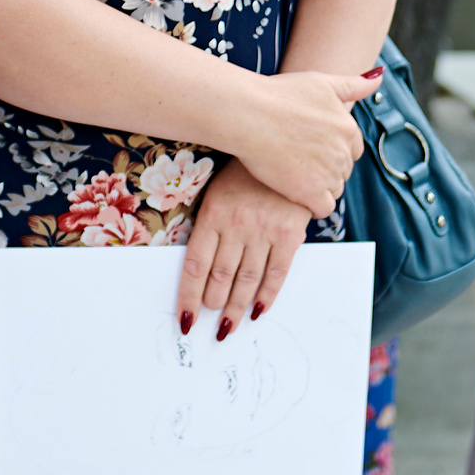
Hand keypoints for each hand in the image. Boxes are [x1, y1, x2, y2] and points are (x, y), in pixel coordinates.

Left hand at [176, 159, 311, 341]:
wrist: (287, 148)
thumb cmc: (246, 174)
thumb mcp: (218, 192)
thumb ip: (210, 226)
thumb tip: (199, 267)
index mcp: (213, 214)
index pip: (195, 265)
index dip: (188, 296)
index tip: (185, 318)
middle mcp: (237, 226)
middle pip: (219, 277)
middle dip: (211, 304)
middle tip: (207, 322)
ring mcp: (264, 231)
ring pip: (246, 280)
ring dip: (235, 308)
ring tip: (227, 326)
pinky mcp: (289, 234)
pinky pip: (276, 273)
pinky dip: (266, 295)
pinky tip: (258, 311)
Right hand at [233, 70, 378, 216]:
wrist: (249, 114)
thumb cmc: (279, 94)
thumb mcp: (321, 82)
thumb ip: (353, 84)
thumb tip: (379, 77)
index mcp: (347, 126)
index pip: (353, 149)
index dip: (333, 149)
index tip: (313, 146)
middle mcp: (342, 151)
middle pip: (342, 170)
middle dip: (326, 167)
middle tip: (300, 159)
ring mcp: (328, 173)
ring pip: (334, 189)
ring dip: (319, 186)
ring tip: (295, 175)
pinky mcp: (310, 193)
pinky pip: (323, 209)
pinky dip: (313, 205)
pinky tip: (298, 196)